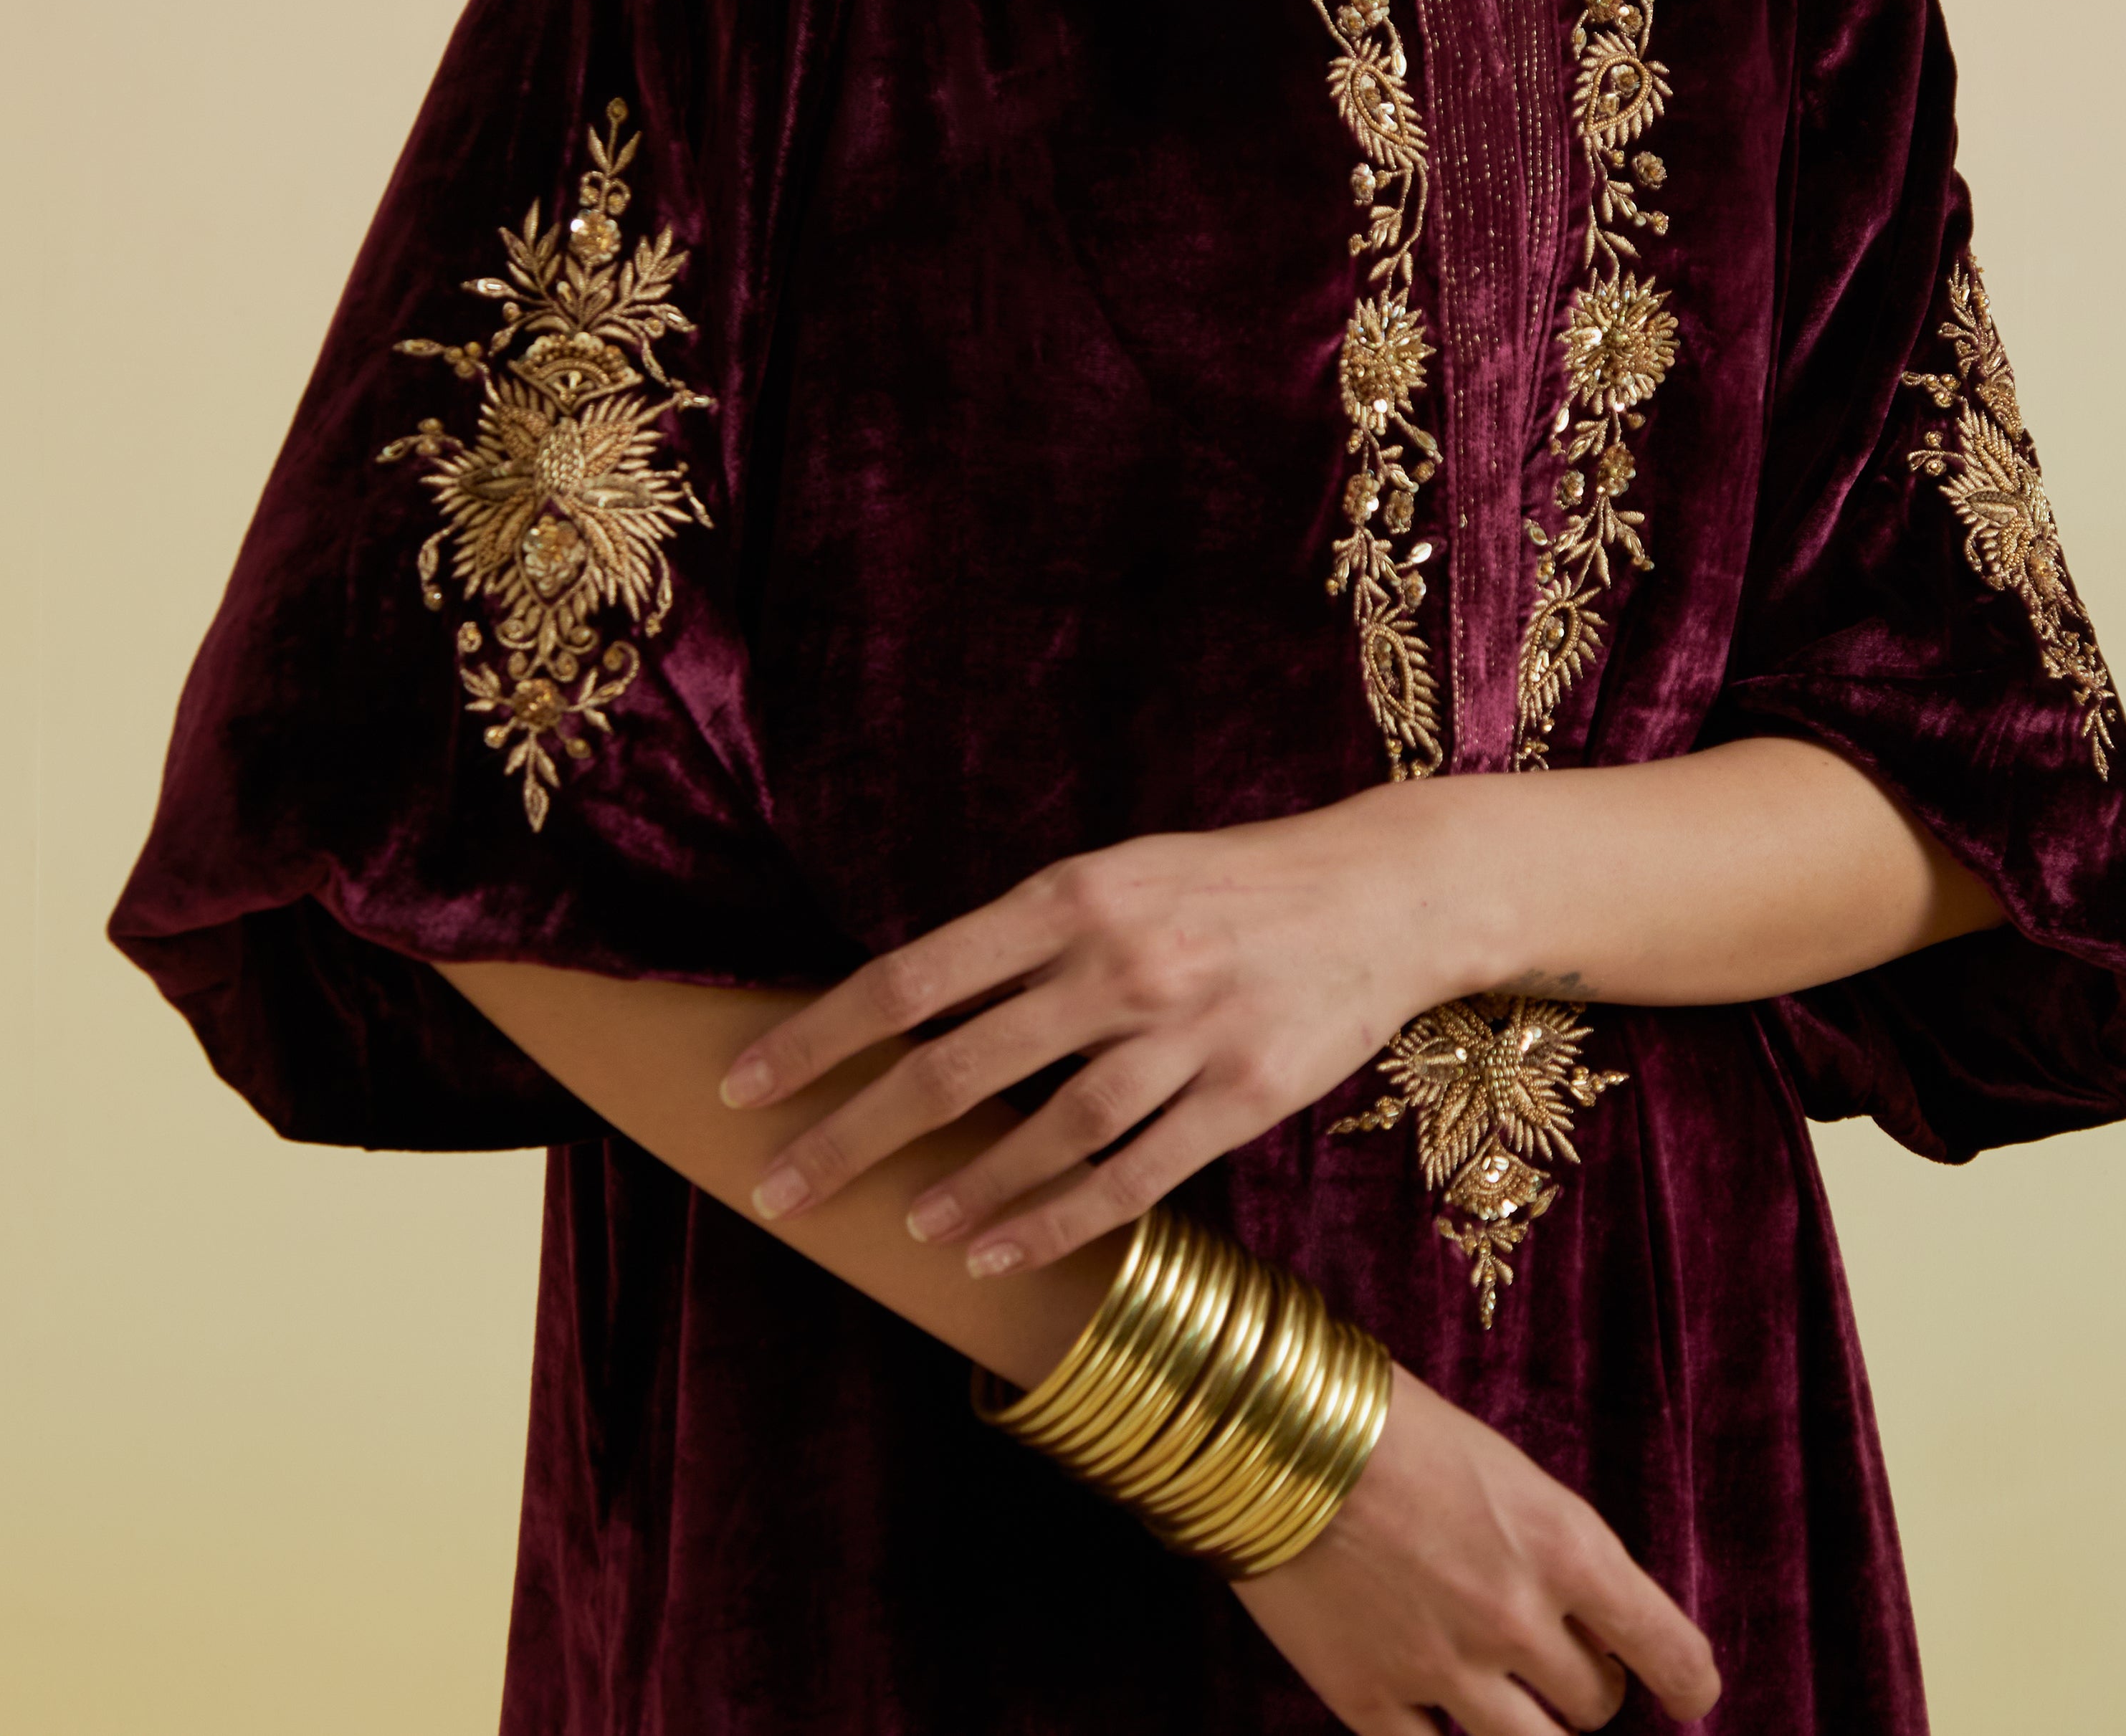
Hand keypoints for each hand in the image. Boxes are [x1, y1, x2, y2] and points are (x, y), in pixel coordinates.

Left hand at [720, 790, 1462, 1271]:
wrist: (1379, 893)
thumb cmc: (1224, 884)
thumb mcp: (1115, 875)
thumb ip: (1024, 938)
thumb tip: (909, 1010)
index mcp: (1070, 895)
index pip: (913, 979)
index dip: (820, 1036)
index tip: (747, 1084)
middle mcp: (1116, 964)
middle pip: (951, 1069)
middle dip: (850, 1135)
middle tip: (778, 1187)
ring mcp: (1181, 1036)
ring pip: (1041, 1135)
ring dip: (956, 1192)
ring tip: (900, 1227)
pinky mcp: (1240, 1098)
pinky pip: (1128, 1179)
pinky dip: (1053, 1221)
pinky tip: (995, 1250)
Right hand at [1239, 1363, 1720, 1730]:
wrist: (1272, 1427)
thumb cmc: (1387, 1421)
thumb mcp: (1498, 1465)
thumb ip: (1543, 1542)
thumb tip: (1579, 1610)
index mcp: (1563, 1544)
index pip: (1667, 1647)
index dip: (1687, 1678)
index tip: (1691, 1691)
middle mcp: (1517, 1617)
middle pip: (1594, 1707)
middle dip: (1586, 1690)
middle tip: (1564, 1665)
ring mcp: (1443, 1667)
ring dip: (1534, 1733)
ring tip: (1517, 1709)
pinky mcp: (1369, 1699)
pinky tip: (1440, 1727)